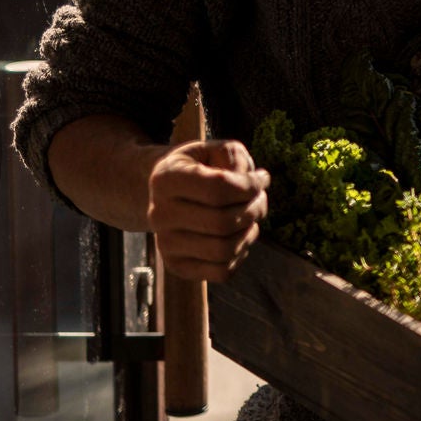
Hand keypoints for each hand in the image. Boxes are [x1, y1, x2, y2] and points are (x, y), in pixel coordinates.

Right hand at [146, 139, 268, 282]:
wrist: (170, 194)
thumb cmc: (202, 167)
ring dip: (251, 232)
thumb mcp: (216, 148)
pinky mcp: (176, 266)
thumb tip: (254, 184)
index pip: (219, 189)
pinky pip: (222, 272)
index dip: (251, 186)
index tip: (262, 178)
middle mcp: (159, 214)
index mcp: (166, 179)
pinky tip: (240, 235)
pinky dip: (241, 254)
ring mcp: (165, 244)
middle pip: (223, 222)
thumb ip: (236, 158)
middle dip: (255, 208)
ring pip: (224, 250)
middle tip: (261, 197)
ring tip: (252, 215)